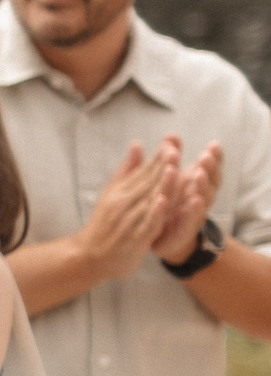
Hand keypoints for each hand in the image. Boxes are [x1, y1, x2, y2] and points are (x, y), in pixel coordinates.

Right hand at [71, 138, 179, 284]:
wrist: (89, 256)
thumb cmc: (104, 224)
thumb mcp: (111, 192)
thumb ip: (127, 169)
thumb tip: (137, 143)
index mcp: (119, 191)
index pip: (142, 172)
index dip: (156, 158)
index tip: (170, 143)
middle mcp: (123, 204)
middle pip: (146, 183)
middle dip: (161, 166)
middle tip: (175, 150)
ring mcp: (129, 221)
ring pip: (148, 201)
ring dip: (160, 185)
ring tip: (172, 169)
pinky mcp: (134, 238)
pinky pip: (146, 223)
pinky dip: (154, 212)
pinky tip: (162, 201)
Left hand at [152, 142, 223, 263]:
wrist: (161, 240)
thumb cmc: (168, 204)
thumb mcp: (168, 179)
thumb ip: (170, 158)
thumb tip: (170, 135)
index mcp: (195, 186)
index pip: (209, 170)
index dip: (214, 159)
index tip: (214, 145)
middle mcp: (198, 199)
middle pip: (209, 183)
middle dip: (209, 169)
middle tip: (206, 156)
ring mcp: (193, 215)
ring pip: (202, 200)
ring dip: (202, 187)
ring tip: (198, 174)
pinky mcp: (182, 232)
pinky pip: (189, 221)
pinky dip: (192, 211)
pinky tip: (193, 201)